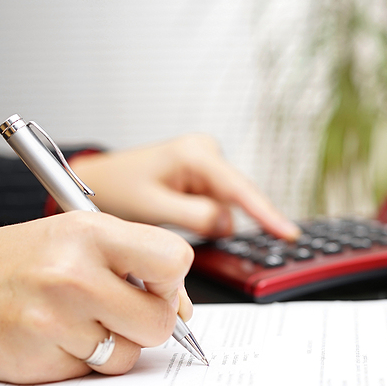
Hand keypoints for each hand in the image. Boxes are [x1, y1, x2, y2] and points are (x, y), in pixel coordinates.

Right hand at [0, 212, 192, 382]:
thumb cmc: (16, 260)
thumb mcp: (76, 236)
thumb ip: (135, 260)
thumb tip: (183, 306)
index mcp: (90, 233)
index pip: (173, 260)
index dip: (173, 280)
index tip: (159, 286)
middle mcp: (75, 274)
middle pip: (161, 319)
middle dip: (152, 321)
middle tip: (126, 311)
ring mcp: (57, 320)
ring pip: (131, 353)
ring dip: (117, 345)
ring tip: (84, 322)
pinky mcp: (42, 358)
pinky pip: (95, 373)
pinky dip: (85, 361)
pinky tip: (60, 338)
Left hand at [69, 134, 299, 240]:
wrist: (97, 181)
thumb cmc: (117, 188)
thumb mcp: (153, 207)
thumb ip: (195, 216)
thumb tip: (228, 225)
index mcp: (195, 154)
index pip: (240, 189)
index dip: (267, 214)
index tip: (288, 233)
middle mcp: (206, 152)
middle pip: (234, 199)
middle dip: (217, 221)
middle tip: (182, 224)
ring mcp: (206, 163)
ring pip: (224, 205)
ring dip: (205, 220)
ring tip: (166, 214)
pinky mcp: (203, 176)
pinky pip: (215, 205)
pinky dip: (203, 217)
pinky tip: (176, 213)